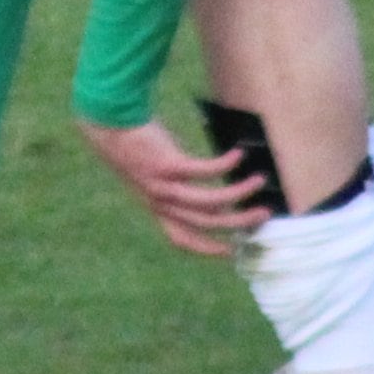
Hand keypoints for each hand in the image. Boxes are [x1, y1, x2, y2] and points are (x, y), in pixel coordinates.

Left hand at [76, 118, 266, 254]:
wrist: (108, 123)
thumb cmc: (136, 145)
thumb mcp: (157, 176)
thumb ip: (180, 191)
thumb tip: (213, 201)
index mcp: (156, 207)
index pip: (182, 238)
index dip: (207, 249)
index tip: (232, 251)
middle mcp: (160, 202)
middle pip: (206, 223)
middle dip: (239, 221)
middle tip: (264, 213)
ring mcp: (163, 185)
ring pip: (210, 201)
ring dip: (239, 192)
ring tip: (260, 180)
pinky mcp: (168, 164)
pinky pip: (205, 170)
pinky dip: (226, 165)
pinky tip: (239, 154)